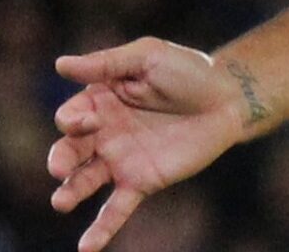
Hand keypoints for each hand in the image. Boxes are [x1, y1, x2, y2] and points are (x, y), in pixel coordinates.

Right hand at [46, 38, 250, 251]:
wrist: (228, 99)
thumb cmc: (189, 71)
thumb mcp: (148, 56)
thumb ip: (107, 63)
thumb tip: (60, 64)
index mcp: (99, 101)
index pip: (73, 115)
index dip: (73, 119)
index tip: (85, 120)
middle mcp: (102, 133)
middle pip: (70, 150)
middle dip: (60, 159)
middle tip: (60, 167)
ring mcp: (120, 161)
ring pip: (84, 181)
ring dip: (69, 192)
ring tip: (61, 201)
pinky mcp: (141, 182)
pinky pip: (115, 209)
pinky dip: (100, 229)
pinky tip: (85, 249)